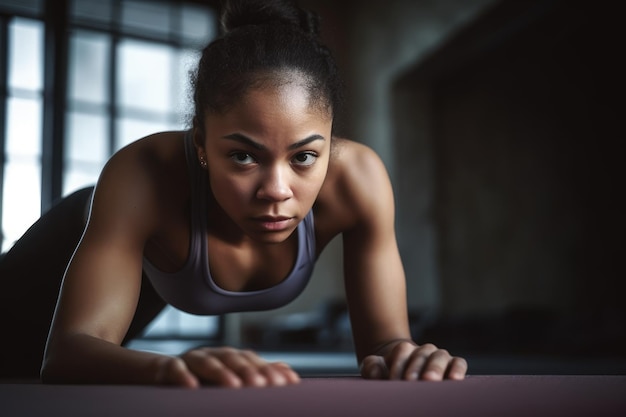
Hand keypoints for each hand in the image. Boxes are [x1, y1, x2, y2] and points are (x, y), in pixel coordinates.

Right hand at [156, 347, 300, 387]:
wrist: (160, 373)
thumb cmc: (202, 378)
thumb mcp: (230, 377)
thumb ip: (257, 374)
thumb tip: (288, 372)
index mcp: (229, 357)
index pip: (253, 361)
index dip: (268, 370)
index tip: (285, 384)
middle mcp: (213, 354)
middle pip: (233, 358)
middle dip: (248, 371)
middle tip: (262, 385)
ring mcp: (190, 359)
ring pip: (207, 362)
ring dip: (221, 372)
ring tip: (234, 386)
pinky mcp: (167, 367)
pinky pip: (174, 369)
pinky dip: (182, 376)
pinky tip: (191, 387)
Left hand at [360, 341, 466, 380]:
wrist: (406, 377)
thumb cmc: (389, 374)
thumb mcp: (375, 369)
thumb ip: (371, 366)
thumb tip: (378, 372)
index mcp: (404, 349)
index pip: (403, 351)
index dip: (398, 365)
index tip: (393, 381)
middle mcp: (424, 350)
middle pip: (422, 353)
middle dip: (416, 368)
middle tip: (410, 381)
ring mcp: (439, 357)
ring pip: (441, 356)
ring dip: (436, 368)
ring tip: (430, 381)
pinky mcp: (453, 366)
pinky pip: (459, 363)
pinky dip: (458, 368)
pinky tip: (455, 379)